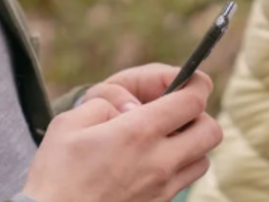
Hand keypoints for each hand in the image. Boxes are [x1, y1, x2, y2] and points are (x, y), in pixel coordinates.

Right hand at [22, 71, 221, 201]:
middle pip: (211, 131)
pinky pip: (184, 182)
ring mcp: (162, 188)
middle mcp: (159, 161)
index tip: (186, 80)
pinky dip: (179, 167)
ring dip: (192, 144)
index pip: (192, 100)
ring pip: (203, 159)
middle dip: (199, 115)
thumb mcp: (69, 123)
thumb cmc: (56, 174)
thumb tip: (130, 107)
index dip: (194, 83)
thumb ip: (104, 103)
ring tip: (164, 138)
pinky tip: (151, 163)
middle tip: (174, 111)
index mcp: (138, 132)